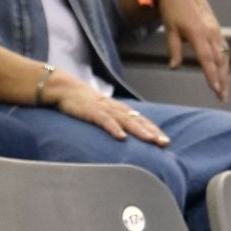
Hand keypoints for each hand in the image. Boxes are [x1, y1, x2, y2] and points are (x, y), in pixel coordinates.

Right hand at [53, 78, 169, 145]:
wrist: (64, 88)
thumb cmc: (83, 102)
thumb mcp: (102, 111)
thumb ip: (114, 120)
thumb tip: (126, 134)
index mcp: (118, 109)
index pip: (140, 119)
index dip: (154, 129)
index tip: (165, 141)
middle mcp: (115, 108)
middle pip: (138, 120)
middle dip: (152, 131)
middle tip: (164, 143)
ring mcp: (104, 109)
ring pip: (125, 120)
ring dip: (139, 130)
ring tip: (151, 140)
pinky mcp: (91, 111)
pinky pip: (105, 120)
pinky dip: (114, 128)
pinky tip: (122, 136)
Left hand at [156, 0, 229, 101]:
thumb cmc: (173, 9)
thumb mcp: (170, 29)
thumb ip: (173, 48)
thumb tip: (174, 66)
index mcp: (198, 33)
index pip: (207, 59)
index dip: (212, 75)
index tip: (216, 89)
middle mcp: (211, 33)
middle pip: (220, 60)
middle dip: (223, 79)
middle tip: (222, 96)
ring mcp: (216, 30)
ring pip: (224, 55)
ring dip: (226, 73)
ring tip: (224, 89)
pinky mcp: (217, 29)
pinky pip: (224, 48)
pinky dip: (225, 62)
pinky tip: (224, 72)